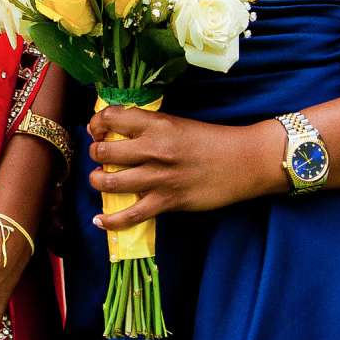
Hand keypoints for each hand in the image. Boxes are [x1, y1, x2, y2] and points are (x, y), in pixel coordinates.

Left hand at [86, 106, 264, 230]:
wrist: (245, 161)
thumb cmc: (213, 140)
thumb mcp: (178, 123)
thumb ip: (149, 127)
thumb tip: (120, 132)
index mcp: (156, 124)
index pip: (111, 118)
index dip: (96, 123)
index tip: (97, 129)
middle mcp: (153, 149)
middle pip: (104, 151)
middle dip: (95, 153)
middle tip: (99, 155)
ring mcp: (158, 178)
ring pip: (109, 182)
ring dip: (97, 181)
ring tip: (99, 179)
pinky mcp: (167, 202)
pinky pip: (130, 216)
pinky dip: (111, 221)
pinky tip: (99, 221)